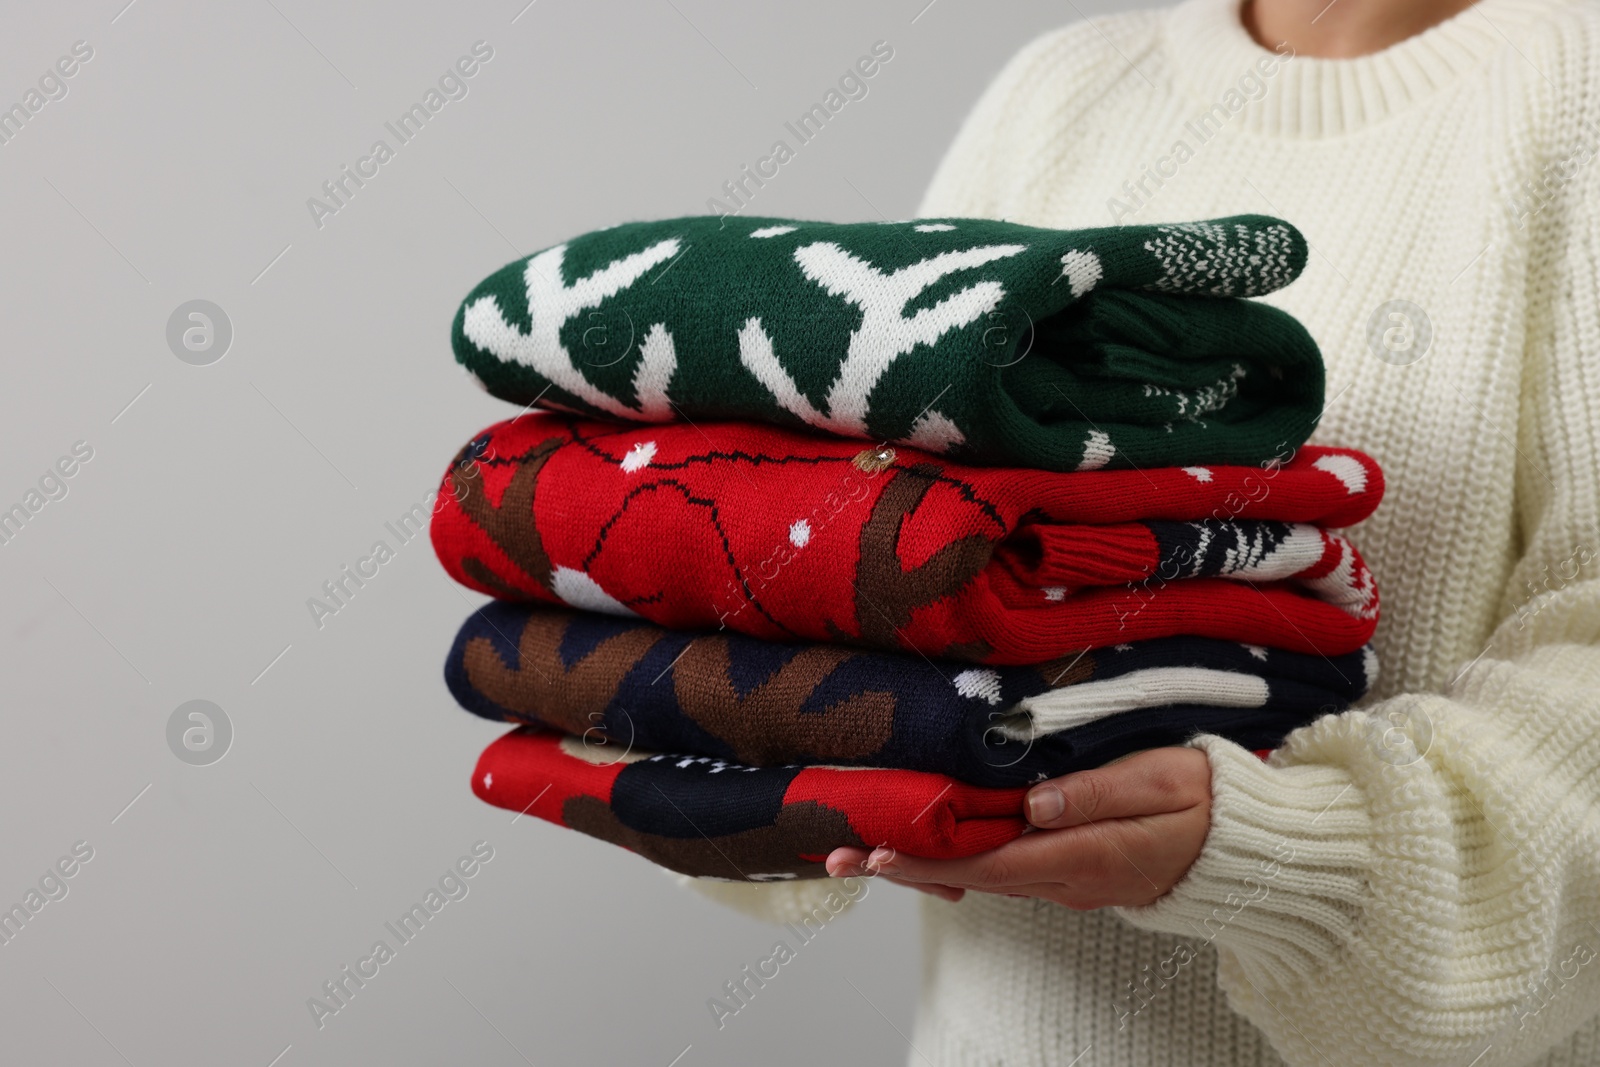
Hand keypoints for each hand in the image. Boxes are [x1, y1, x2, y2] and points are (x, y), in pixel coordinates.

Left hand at [825, 747, 1212, 908]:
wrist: (1245, 846)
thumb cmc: (1205, 802)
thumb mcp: (1159, 781)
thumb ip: (1094, 792)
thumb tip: (1034, 802)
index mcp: (1083, 855)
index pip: (989, 862)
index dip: (928, 859)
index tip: (877, 852)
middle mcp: (1066, 879)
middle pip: (970, 877)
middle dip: (903, 868)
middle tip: (839, 859)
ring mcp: (1068, 882)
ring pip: (982, 877)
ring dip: (923, 867)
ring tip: (863, 855)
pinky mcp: (1071, 873)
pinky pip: (1005, 871)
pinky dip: (959, 863)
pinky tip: (927, 852)